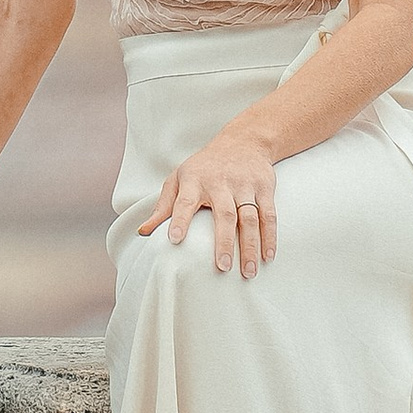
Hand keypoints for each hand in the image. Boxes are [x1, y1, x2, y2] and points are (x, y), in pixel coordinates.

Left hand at [139, 135, 278, 275]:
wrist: (243, 140)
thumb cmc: (204, 167)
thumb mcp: (179, 178)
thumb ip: (163, 206)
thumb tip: (143, 232)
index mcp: (194, 180)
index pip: (184, 202)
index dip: (179, 220)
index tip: (174, 240)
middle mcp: (220, 182)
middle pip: (224, 214)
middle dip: (224, 242)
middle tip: (222, 268)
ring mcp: (244, 185)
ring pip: (249, 218)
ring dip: (250, 246)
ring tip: (249, 272)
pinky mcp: (264, 187)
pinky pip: (268, 214)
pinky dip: (269, 236)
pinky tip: (267, 256)